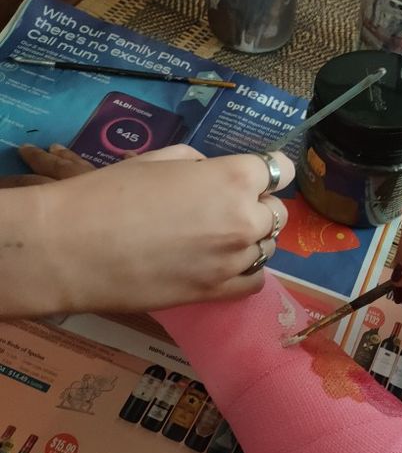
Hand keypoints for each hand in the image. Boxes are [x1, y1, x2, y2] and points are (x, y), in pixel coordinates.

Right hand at [3, 145, 294, 316]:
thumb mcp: (159, 159)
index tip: (251, 176)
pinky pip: (255, 280)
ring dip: (250, 238)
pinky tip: (222, 264)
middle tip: (223, 207)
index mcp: (233, 178)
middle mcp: (244, 218)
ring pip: (267, 247)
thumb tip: (213, 174)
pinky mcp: (217, 292)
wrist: (70, 248)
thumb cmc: (108, 193)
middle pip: (276, 211)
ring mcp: (234, 260)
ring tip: (216, 237)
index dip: (266, 172)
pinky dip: (246, 271)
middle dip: (256, 205)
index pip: (280, 170)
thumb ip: (200, 165)